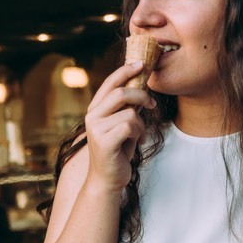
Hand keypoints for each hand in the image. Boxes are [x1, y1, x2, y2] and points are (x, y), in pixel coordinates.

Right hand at [84, 62, 155, 191]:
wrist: (108, 179)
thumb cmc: (118, 150)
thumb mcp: (123, 124)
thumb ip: (128, 107)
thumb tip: (141, 88)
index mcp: (95, 109)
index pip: (110, 83)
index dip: (126, 71)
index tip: (142, 64)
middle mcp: (92, 116)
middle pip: (120, 93)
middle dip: (141, 96)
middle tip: (151, 104)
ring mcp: (96, 129)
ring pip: (129, 112)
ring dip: (140, 123)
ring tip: (138, 134)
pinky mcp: (104, 142)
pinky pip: (130, 126)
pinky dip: (138, 133)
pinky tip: (135, 141)